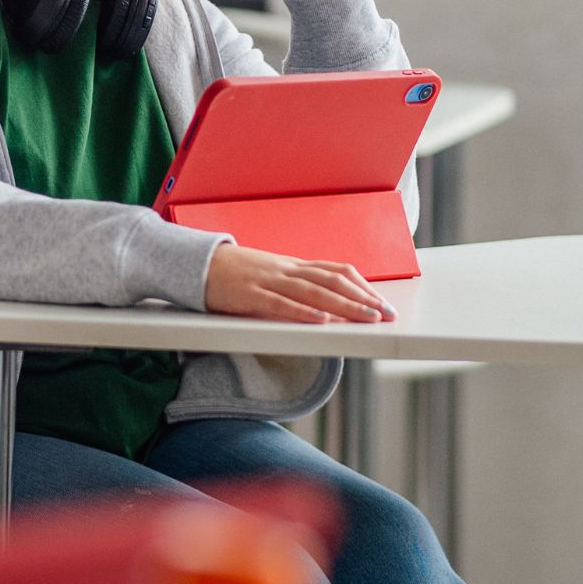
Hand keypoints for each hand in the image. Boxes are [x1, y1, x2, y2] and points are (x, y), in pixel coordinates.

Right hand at [203, 244, 395, 323]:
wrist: (196, 262)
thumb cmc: (234, 271)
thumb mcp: (270, 273)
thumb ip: (294, 284)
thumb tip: (324, 301)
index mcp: (292, 265)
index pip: (336, 271)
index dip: (362, 286)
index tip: (382, 303)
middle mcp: (286, 270)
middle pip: (332, 281)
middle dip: (363, 299)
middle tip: (386, 315)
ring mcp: (269, 280)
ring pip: (313, 292)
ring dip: (343, 306)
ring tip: (366, 319)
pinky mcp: (250, 295)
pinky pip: (280, 304)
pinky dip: (303, 313)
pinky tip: (321, 321)